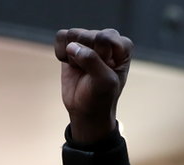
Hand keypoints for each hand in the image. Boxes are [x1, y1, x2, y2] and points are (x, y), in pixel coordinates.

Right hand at [54, 28, 132, 143]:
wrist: (86, 110)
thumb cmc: (101, 96)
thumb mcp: (104, 82)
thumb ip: (92, 61)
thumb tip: (71, 46)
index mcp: (122, 46)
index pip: (105, 37)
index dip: (100, 56)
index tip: (104, 72)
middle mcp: (107, 39)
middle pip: (87, 35)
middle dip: (85, 57)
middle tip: (91, 73)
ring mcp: (89, 40)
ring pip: (72, 34)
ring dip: (73, 56)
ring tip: (82, 69)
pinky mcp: (72, 43)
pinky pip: (61, 37)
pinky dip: (61, 52)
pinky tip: (70, 64)